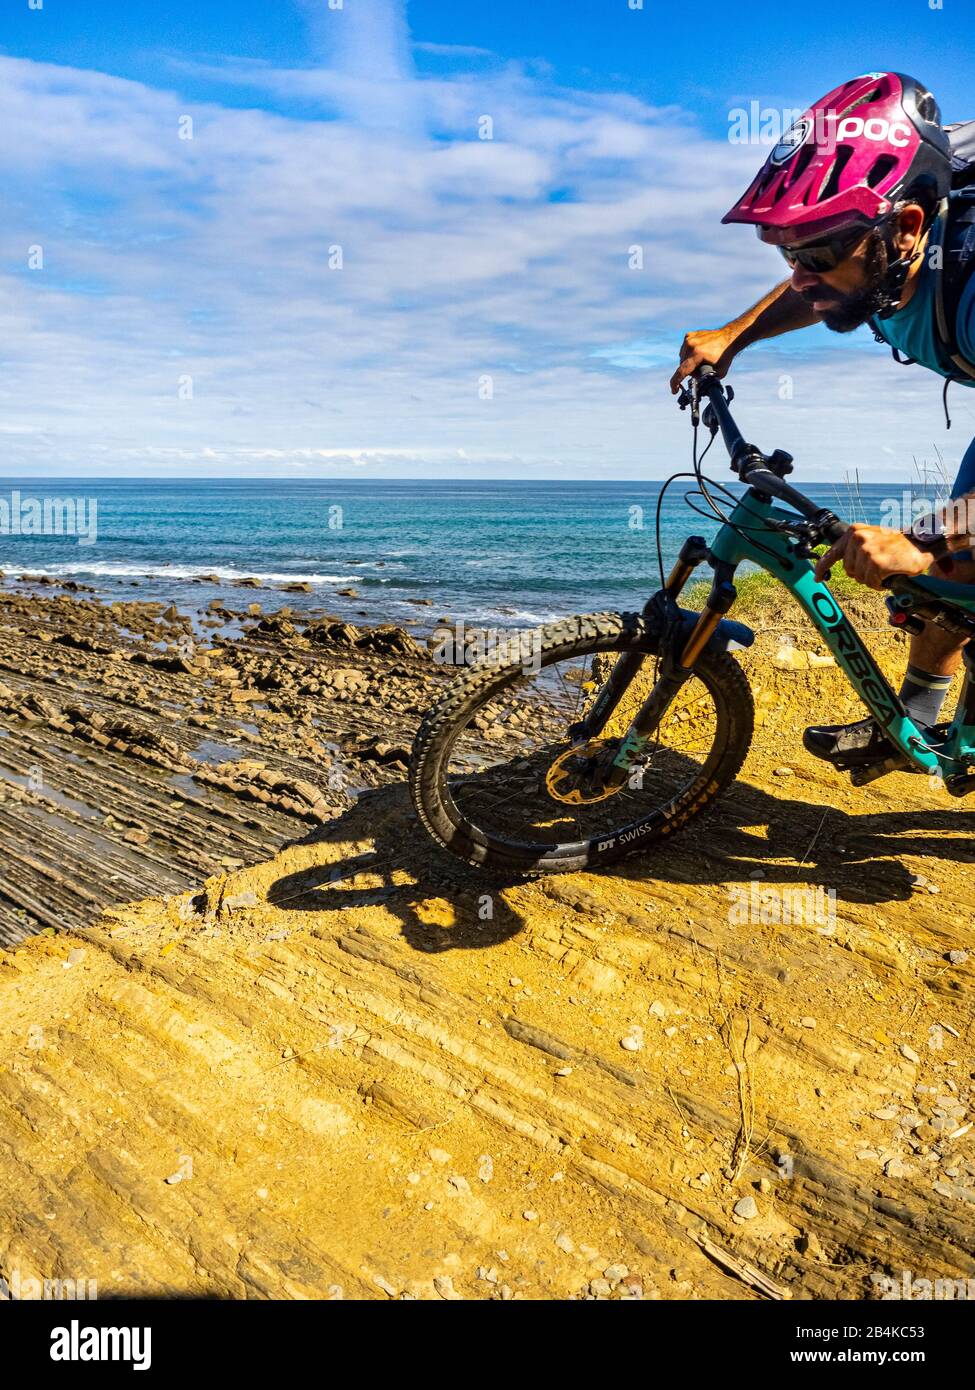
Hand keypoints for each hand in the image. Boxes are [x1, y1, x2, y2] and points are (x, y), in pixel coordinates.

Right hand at [670, 327, 736, 393]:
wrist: (729, 338)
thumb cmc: (725, 355)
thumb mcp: (718, 372)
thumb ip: (706, 379)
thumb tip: (696, 385)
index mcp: (698, 353)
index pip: (682, 371)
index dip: (676, 383)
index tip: (674, 390)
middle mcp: (691, 344)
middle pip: (682, 366)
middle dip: (689, 371)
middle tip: (701, 370)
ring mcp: (689, 338)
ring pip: (682, 358)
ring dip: (688, 363)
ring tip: (701, 360)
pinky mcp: (689, 335)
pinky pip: (684, 350)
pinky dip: (689, 354)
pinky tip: (698, 353)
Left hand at [814, 524, 931, 589]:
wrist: (922, 543)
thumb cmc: (899, 544)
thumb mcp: (873, 538)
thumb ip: (856, 548)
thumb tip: (844, 564)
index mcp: (855, 532)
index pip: (833, 552)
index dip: (823, 567)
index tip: (817, 578)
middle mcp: (858, 539)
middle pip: (849, 571)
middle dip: (862, 573)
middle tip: (879, 566)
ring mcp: (867, 551)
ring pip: (861, 579)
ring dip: (873, 579)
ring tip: (886, 568)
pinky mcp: (876, 564)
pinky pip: (872, 583)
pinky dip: (881, 583)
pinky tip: (890, 574)